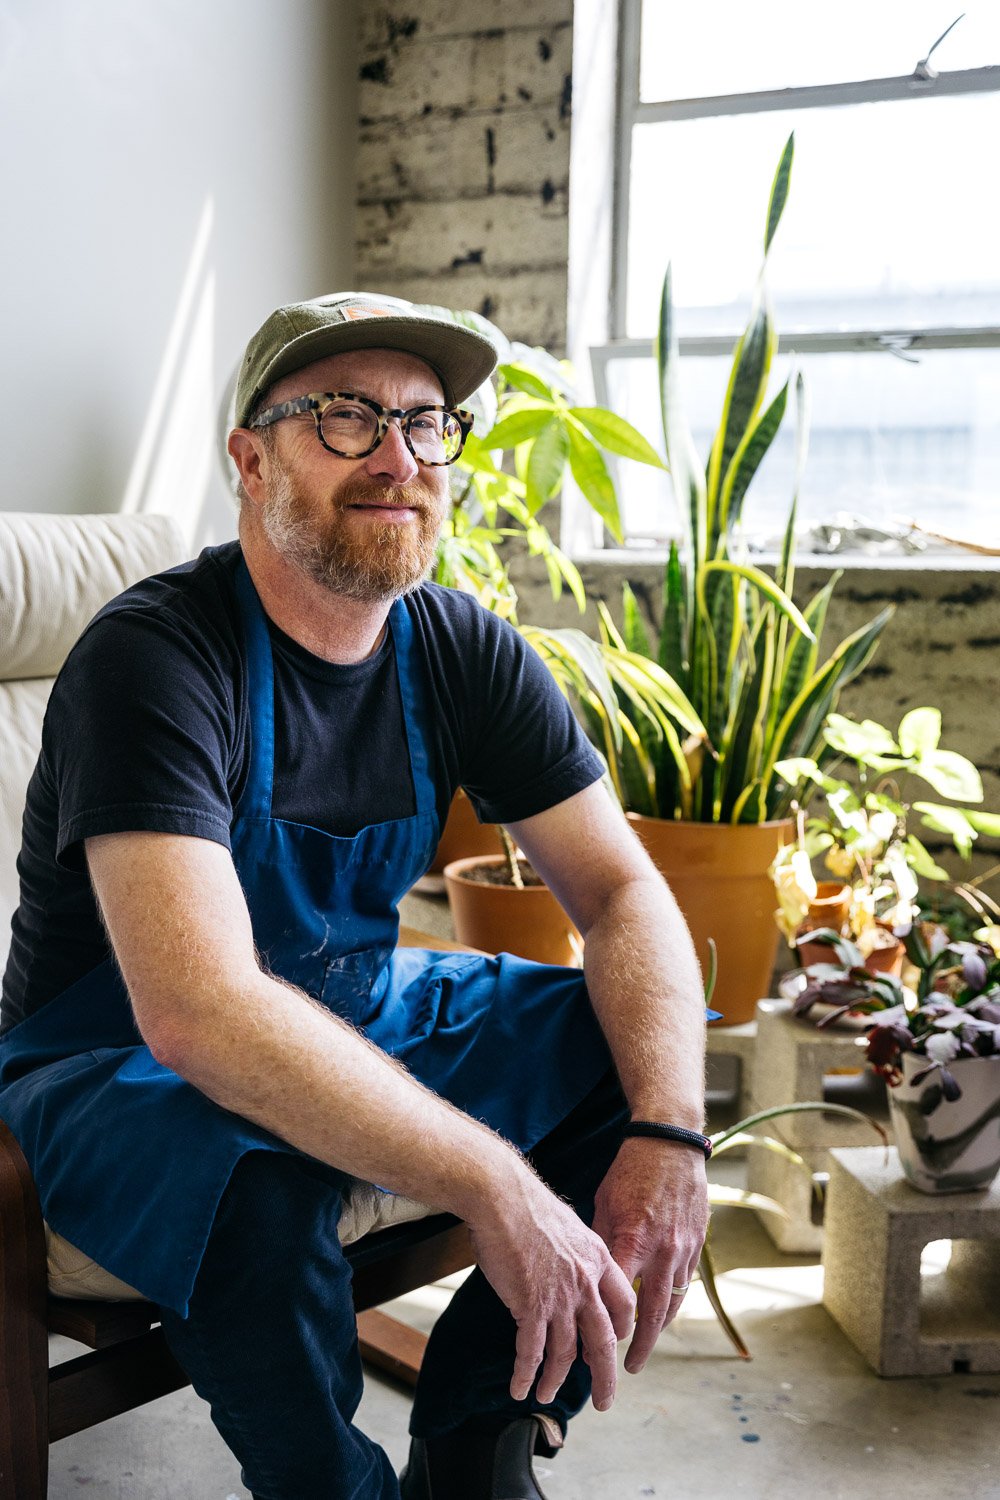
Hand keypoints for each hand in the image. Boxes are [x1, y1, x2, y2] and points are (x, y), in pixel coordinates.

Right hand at [467, 1172, 636, 1411]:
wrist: (501, 1196)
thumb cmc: (527, 1205)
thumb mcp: (568, 1225)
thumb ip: (575, 1251)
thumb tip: (569, 1262)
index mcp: (599, 1259)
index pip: (624, 1304)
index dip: (620, 1330)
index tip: (613, 1345)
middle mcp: (586, 1282)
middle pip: (603, 1340)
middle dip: (604, 1376)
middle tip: (605, 1400)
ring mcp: (560, 1297)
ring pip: (566, 1353)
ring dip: (555, 1379)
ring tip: (547, 1395)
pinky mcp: (531, 1305)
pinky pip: (531, 1351)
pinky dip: (526, 1374)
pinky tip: (519, 1388)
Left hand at [592, 1138, 708, 1373]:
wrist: (671, 1143)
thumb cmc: (630, 1170)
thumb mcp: (604, 1202)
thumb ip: (600, 1242)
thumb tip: (586, 1276)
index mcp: (632, 1238)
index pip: (617, 1296)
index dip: (604, 1324)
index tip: (591, 1343)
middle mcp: (661, 1249)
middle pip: (650, 1313)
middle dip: (638, 1346)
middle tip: (625, 1370)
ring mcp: (683, 1249)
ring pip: (672, 1303)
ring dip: (657, 1332)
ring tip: (642, 1351)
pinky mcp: (697, 1244)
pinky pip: (686, 1284)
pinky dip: (673, 1305)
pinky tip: (661, 1318)